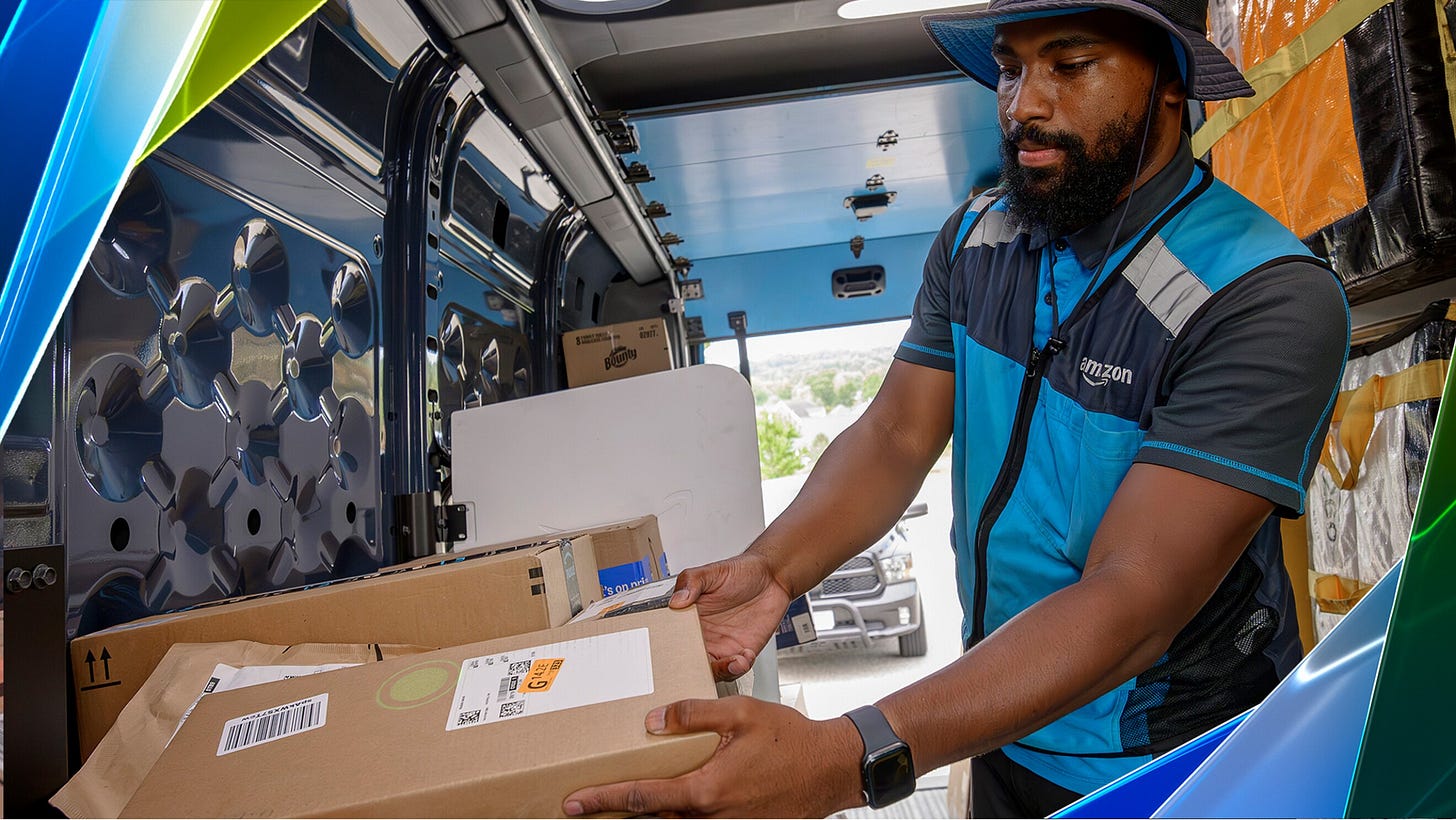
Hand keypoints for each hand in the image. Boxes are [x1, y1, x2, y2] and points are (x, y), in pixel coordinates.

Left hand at [563, 696, 864, 817]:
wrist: (829, 768)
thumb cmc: (791, 740)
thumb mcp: (741, 713)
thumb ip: (695, 713)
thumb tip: (655, 719)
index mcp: (707, 789)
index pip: (643, 797)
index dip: (605, 798)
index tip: (576, 800)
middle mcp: (712, 816)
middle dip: (616, 815)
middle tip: (584, 807)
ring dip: (645, 818)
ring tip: (618, 805)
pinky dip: (674, 817)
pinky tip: (666, 804)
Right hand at [669, 554, 791, 679]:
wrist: (772, 577)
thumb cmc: (741, 571)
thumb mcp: (711, 571)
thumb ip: (691, 582)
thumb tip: (676, 600)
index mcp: (688, 617)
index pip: (671, 640)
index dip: (669, 652)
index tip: (673, 656)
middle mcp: (703, 635)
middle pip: (688, 662)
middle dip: (692, 670)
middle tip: (701, 666)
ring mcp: (722, 645)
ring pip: (711, 671)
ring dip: (719, 671)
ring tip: (730, 661)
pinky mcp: (741, 652)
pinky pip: (735, 669)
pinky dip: (738, 668)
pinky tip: (744, 656)